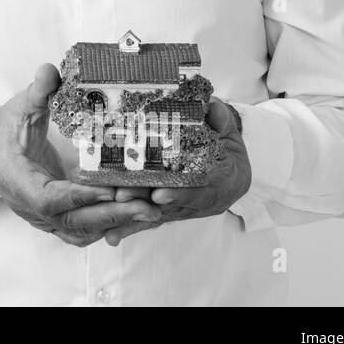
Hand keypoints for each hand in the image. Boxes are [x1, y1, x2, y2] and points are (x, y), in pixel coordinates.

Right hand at [0, 63, 162, 246]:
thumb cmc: (9, 129)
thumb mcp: (21, 107)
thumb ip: (37, 91)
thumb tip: (49, 70)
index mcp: (17, 180)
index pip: (48, 198)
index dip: (78, 197)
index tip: (109, 190)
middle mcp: (30, 206)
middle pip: (72, 222)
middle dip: (110, 215)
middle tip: (147, 208)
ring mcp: (43, 218)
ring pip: (81, 231)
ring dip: (115, 223)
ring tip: (150, 211)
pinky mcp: (56, 219)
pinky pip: (82, 231)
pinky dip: (107, 226)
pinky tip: (132, 216)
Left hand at [101, 97, 251, 245]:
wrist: (233, 162)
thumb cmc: (227, 142)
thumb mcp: (229, 128)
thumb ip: (221, 119)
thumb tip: (212, 107)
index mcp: (223, 182)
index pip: (201, 191)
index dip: (181, 194)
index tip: (160, 194)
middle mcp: (203, 201)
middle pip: (172, 206)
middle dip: (146, 202)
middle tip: (121, 197)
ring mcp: (186, 208)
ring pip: (158, 216)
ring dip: (134, 218)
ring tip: (110, 221)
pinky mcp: (171, 211)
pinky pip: (151, 221)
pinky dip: (132, 228)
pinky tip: (112, 236)